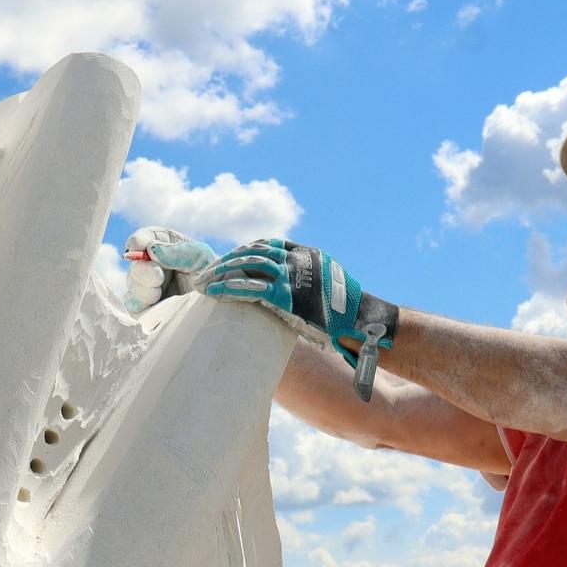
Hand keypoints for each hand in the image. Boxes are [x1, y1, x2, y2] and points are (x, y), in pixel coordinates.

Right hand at [121, 225, 218, 312]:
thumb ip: (177, 252)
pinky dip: (140, 304)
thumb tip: (151, 250)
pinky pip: (133, 305)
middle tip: (158, 276)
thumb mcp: (200, 257)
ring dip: (144, 288)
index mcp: (162, 244)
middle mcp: (151, 263)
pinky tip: (154, 303)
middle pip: (133, 263)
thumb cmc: (210, 272)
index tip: (138, 247)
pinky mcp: (146, 305)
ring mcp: (146, 285)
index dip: (137, 241)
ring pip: (132, 284)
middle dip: (142, 269)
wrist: (216, 298)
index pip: (142, 238)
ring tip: (160, 292)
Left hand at [203, 238, 395, 364]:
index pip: (269, 244)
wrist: (365, 322)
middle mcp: (298, 260)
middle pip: (253, 252)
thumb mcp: (329, 286)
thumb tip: (292, 291)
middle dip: (226, 262)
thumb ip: (308, 282)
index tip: (229, 261)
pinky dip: (227, 288)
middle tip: (206, 273)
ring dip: (220, 273)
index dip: (245, 251)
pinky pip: (250, 288)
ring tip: (202, 283)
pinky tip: (211, 293)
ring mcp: (293, 276)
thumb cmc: (347, 312)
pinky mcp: (287, 297)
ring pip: (247, 265)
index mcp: (307, 254)